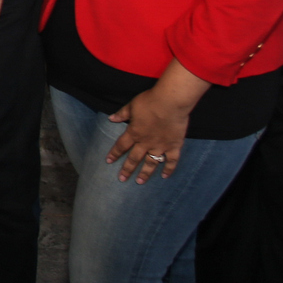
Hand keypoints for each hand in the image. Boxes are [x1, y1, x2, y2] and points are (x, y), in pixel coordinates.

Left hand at [107, 60, 211, 182]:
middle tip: (122, 179)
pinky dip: (169, 169)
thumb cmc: (150, 101)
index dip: (114, 154)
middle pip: (134, 158)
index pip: (121, 146)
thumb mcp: (132, 105)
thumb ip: (122, 114)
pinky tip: (165, 176)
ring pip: (151, 163)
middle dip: (127, 169)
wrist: (170, 102)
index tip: (108, 161)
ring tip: (140, 182)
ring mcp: (160, 146)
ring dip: (145, 173)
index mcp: (134, 133)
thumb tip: (111, 118)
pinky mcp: (174, 146)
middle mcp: (145, 142)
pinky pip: (171, 160)